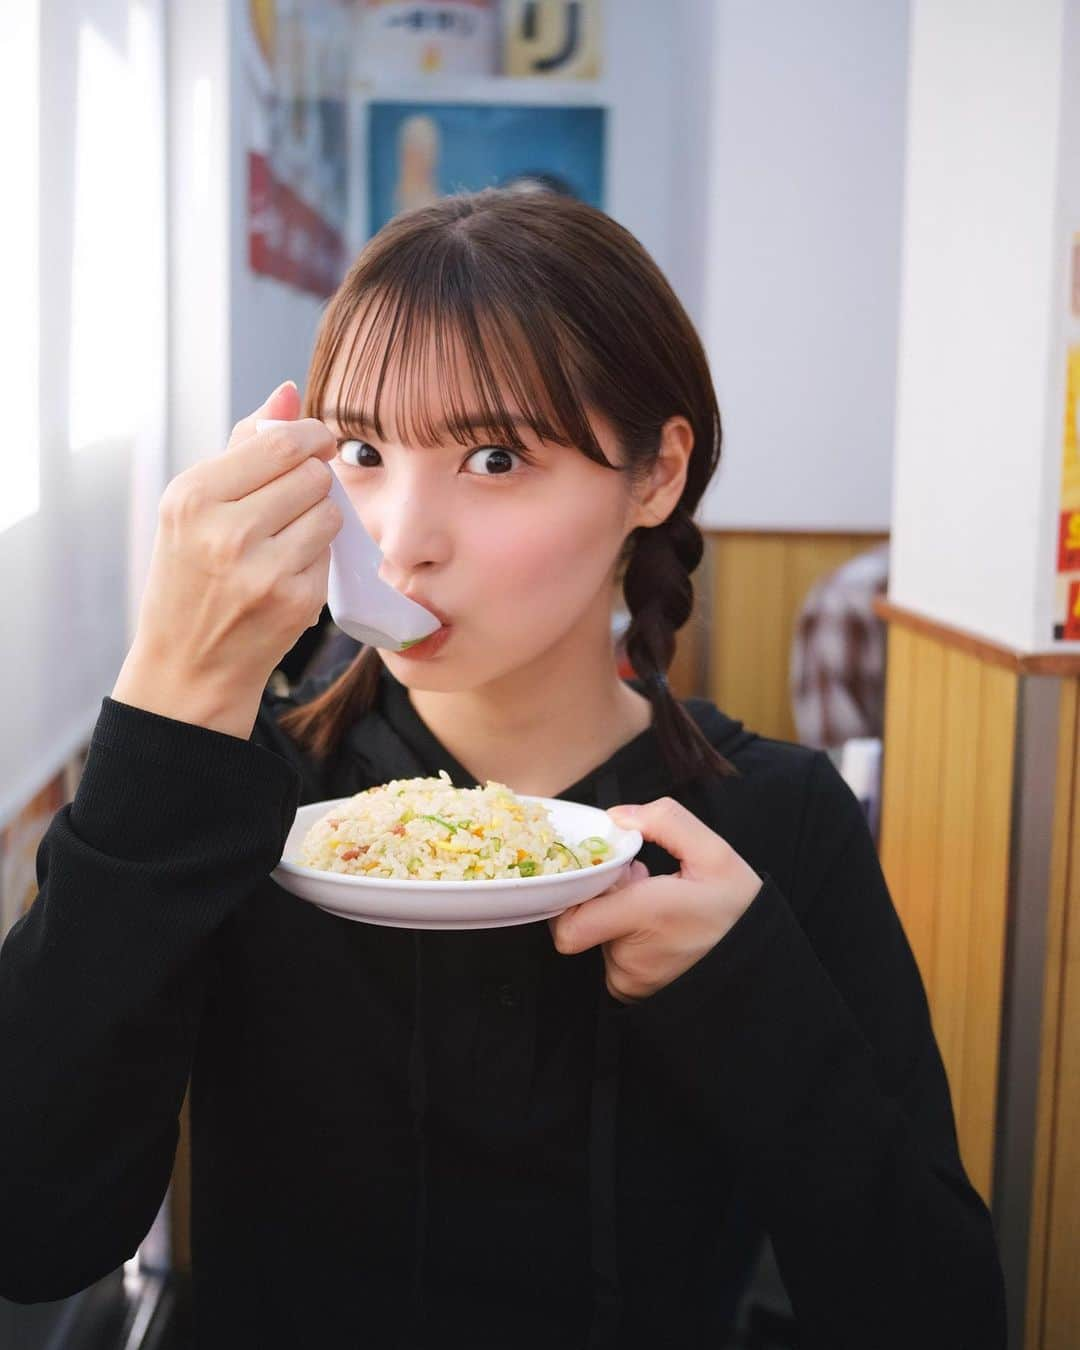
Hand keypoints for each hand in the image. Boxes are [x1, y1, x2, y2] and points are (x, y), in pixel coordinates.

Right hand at [112, 380, 341, 735]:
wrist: (188, 664)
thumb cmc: (192, 574)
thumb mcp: (196, 506)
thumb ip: (244, 445)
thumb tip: (288, 390)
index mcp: (193, 496)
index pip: (280, 442)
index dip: (311, 436)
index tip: (316, 443)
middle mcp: (224, 531)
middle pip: (311, 474)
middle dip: (313, 480)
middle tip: (292, 501)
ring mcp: (262, 569)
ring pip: (328, 512)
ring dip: (319, 518)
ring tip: (286, 538)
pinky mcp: (294, 600)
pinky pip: (331, 553)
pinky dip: (317, 558)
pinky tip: (287, 573)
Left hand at [548, 798, 763, 1003]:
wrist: (759, 966)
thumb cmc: (738, 911)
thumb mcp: (715, 854)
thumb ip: (665, 822)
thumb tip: (617, 817)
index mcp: (645, 916)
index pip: (570, 924)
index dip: (574, 895)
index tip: (599, 873)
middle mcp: (630, 956)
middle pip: (584, 918)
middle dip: (603, 893)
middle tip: (639, 878)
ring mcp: (630, 979)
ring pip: (598, 935)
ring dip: (616, 914)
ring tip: (654, 902)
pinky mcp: (633, 993)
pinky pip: (611, 956)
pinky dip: (625, 938)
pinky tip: (655, 926)